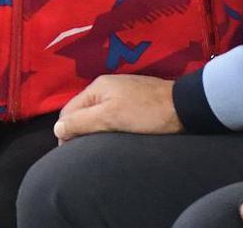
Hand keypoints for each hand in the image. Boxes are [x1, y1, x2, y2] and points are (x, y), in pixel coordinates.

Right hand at [54, 74, 179, 142]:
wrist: (184, 106)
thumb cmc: (146, 113)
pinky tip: (114, 138)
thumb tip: (58, 129)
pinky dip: (107, 126)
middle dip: (78, 131)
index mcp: (96, 88)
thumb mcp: (110, 118)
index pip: (68, 111)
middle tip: (83, 154)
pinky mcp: (133, 100)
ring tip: (98, 148)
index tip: (70, 154)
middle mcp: (105, 87)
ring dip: (93, 130)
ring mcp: (120, 92)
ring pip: (96, 114)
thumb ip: (82, 122)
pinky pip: (111, 114)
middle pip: (81, 112)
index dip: (65, 132)